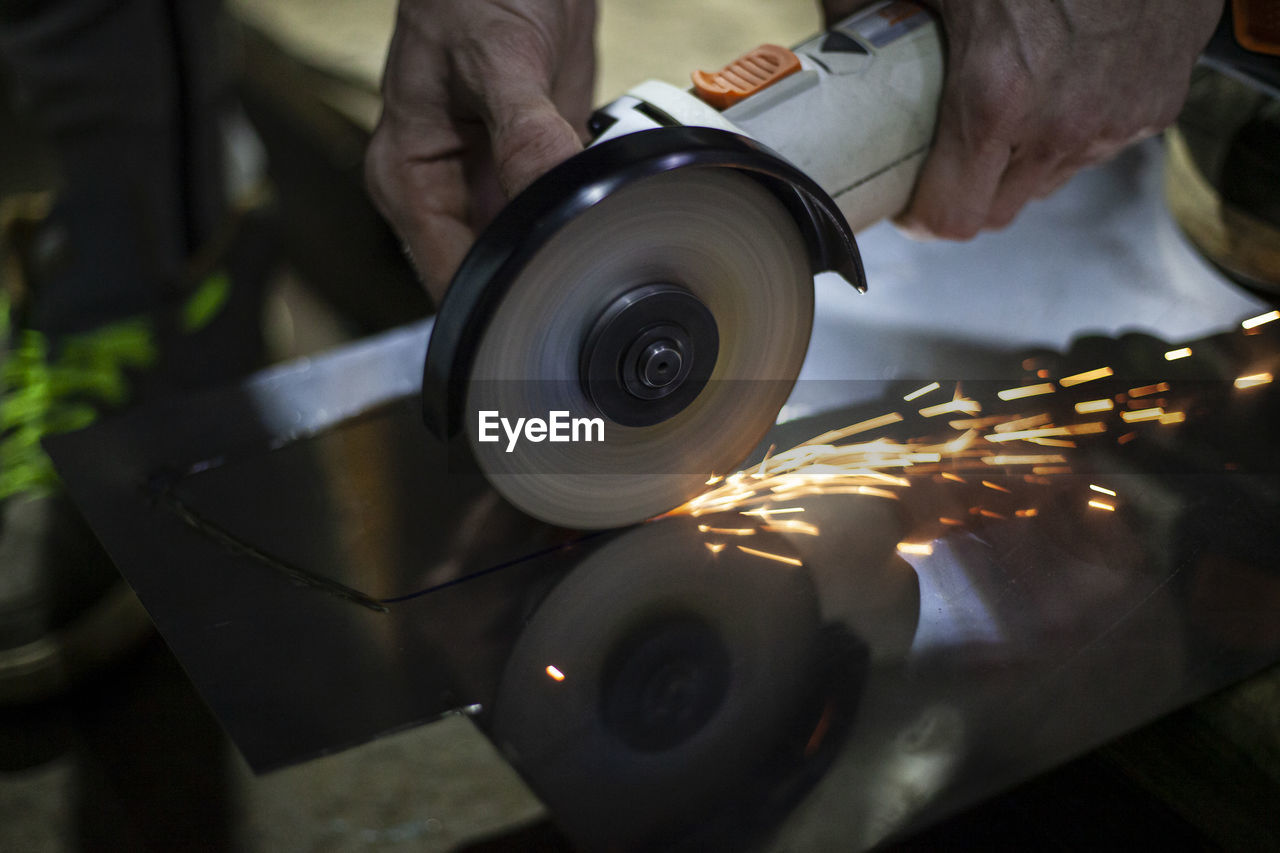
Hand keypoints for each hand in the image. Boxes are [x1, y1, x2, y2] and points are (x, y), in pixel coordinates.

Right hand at [367, 0, 596, 300]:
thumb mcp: (498, 55)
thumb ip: (524, 133)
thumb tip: (549, 196)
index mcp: (411, 176)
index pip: (448, 276)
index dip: (494, 302)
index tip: (546, 313)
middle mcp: (441, 190)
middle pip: (486, 276)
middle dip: (532, 287)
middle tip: (588, 292)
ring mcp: (485, 184)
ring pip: (523, 253)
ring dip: (558, 259)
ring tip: (599, 262)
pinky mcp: (524, 173)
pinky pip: (550, 219)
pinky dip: (576, 226)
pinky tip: (602, 226)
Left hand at [824, 0, 1222, 237]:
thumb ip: (862, 7)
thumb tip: (826, 37)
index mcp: (997, 97)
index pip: (952, 217)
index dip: (922, 216)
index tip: (908, 198)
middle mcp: (1062, 124)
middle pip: (999, 210)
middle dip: (966, 191)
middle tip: (945, 155)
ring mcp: (1117, 119)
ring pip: (1051, 180)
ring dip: (1020, 160)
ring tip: (1004, 110)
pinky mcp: (1158, 105)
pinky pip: (1100, 143)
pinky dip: (1073, 127)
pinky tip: (1060, 81)